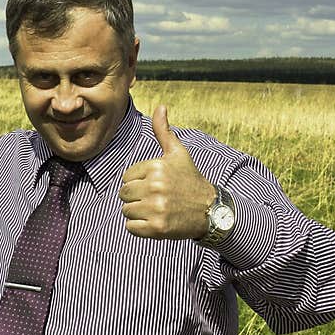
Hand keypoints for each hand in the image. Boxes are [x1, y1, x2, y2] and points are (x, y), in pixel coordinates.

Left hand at [119, 105, 215, 239]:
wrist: (210, 210)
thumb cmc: (190, 179)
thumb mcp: (178, 154)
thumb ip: (164, 131)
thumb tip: (160, 106)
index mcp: (156, 167)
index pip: (126, 177)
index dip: (138, 182)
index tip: (155, 185)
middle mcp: (155, 186)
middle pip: (124, 194)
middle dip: (136, 198)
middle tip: (155, 199)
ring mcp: (156, 208)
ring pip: (126, 211)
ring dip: (137, 213)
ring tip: (156, 210)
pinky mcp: (157, 228)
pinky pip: (131, 228)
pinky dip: (139, 228)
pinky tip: (155, 222)